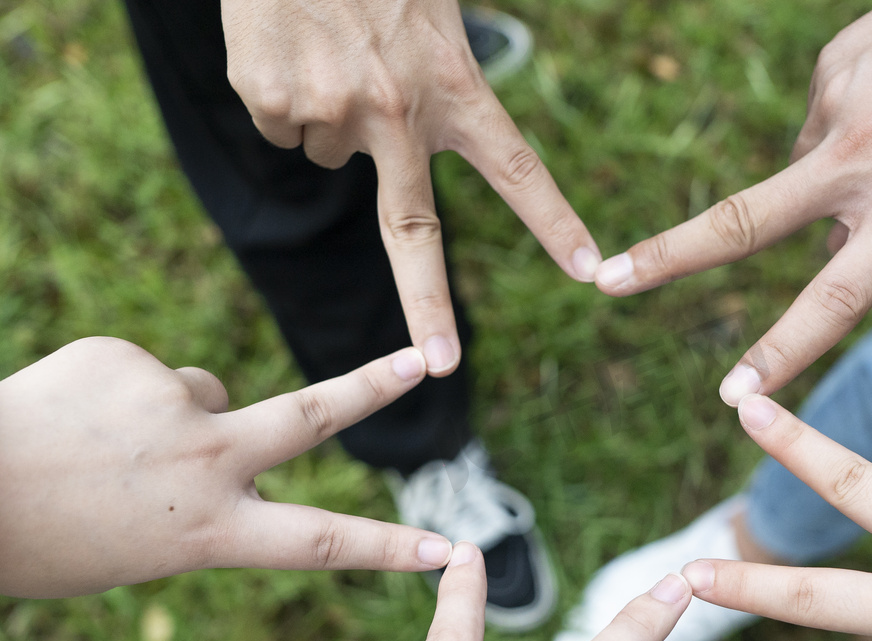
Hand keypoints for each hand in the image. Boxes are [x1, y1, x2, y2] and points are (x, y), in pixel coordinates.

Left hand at [0, 337, 452, 597]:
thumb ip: (205, 493)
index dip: (388, 548)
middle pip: (313, 415)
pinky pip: (146, 372)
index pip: (320, 542)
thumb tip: (230, 416)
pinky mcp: (127, 358)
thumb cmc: (43, 540)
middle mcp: (204, 461)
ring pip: (204, 392)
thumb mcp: (146, 547)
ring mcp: (168, 401)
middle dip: (375, 386)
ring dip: (172, 413)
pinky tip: (71, 415)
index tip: (447, 551)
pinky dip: (118, 392)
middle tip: (420, 359)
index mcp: (208, 528)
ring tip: (102, 442)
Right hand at [222, 0, 601, 375]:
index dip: (553, 222)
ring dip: (335, 118)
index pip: (518, 168)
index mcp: (452, 85)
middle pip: (413, 233)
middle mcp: (395, 111)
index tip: (589, 269)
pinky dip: (288, 99)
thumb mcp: (437, 10)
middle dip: (429, 307)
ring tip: (333, 49)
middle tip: (444, 364)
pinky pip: (285, 127)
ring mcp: (331, 111)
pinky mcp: (273, 101)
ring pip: (333, 154)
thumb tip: (416, 137)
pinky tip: (294, 50)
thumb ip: (444, 79)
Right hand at [595, 0, 871, 403]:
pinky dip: (852, 126)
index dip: (781, 352)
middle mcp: (862, 162)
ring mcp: (837, 107)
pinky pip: (824, 119)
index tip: (734, 393)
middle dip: (666, 258)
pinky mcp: (830, 68)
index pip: (833, 298)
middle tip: (605, 279)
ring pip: (803, 171)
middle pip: (742, 223)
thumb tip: (831, 245)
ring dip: (836, 177)